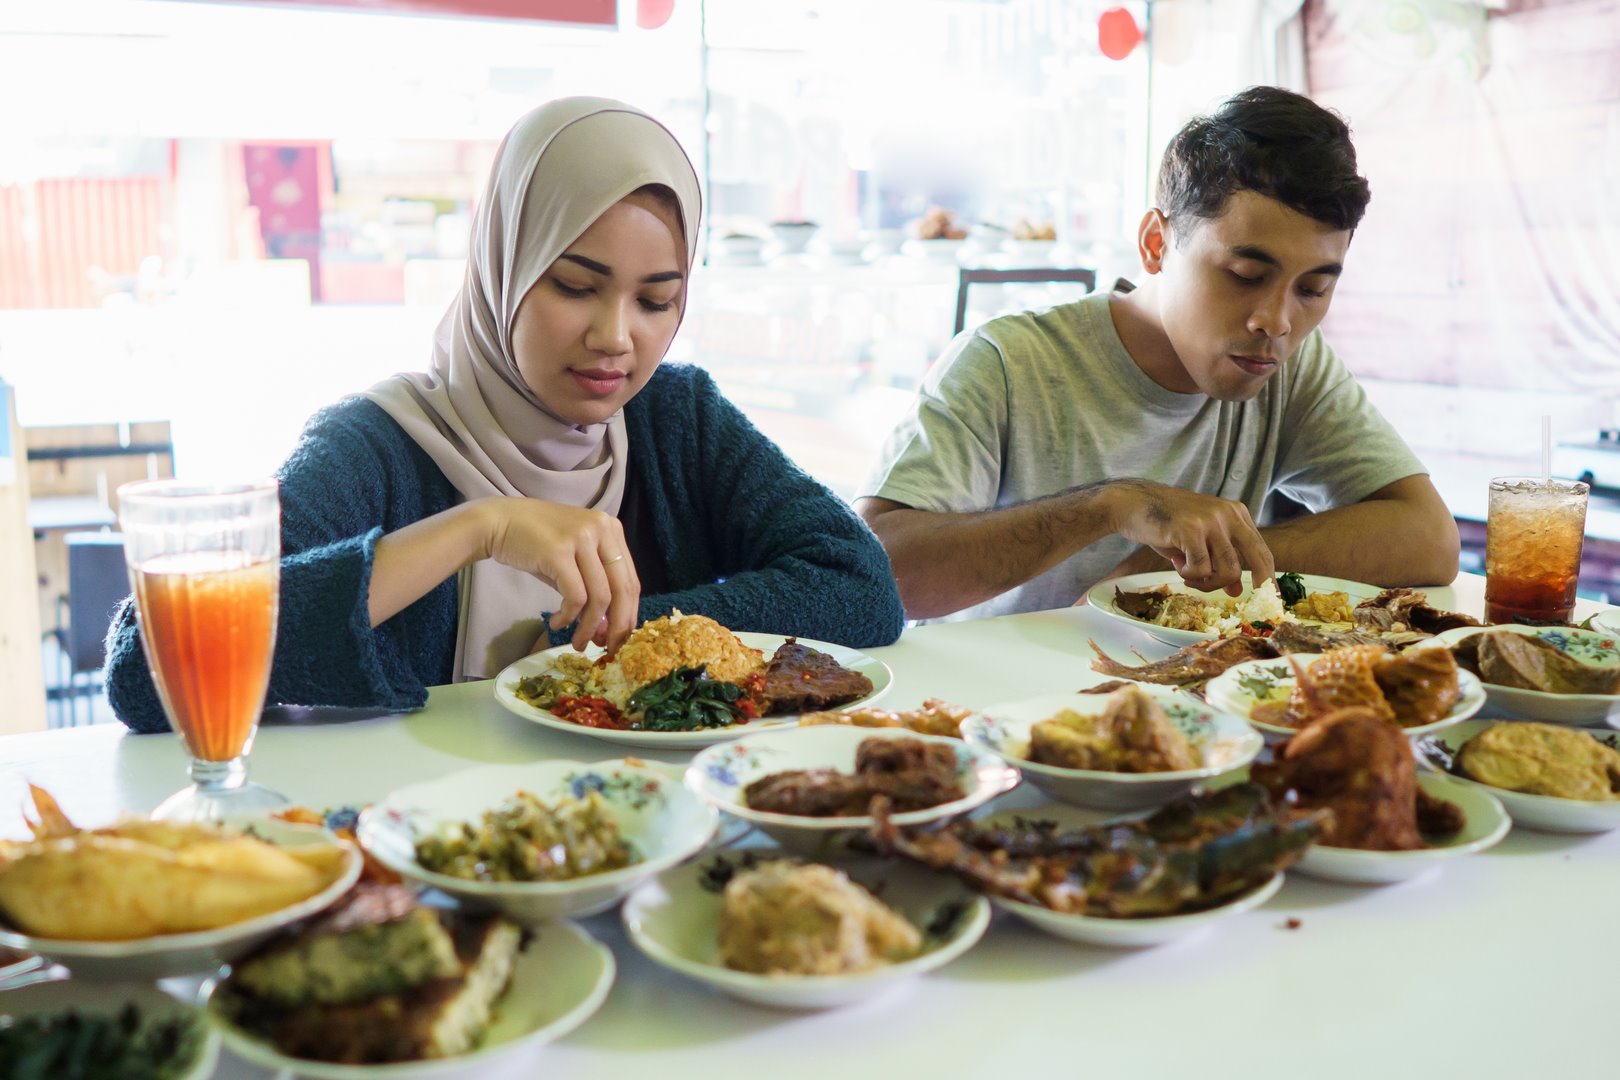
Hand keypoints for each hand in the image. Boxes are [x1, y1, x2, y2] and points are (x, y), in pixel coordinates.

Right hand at [481, 497, 639, 652]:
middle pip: (622, 589)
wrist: (499, 522)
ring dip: (589, 627)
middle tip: (608, 648)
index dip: (628, 614)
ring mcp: (581, 538)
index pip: (631, 580)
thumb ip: (594, 588)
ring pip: (600, 597)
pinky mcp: (558, 552)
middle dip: (617, 626)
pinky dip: (569, 617)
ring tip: (579, 643)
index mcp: (612, 529)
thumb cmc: (537, 544)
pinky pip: (575, 596)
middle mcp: (602, 529)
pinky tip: (558, 623)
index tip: (619, 638)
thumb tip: (607, 630)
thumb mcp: (574, 560)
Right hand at [1101, 480, 1272, 595]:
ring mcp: (1211, 521)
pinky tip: (1177, 564)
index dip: (1268, 576)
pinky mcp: (1191, 530)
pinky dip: (1189, 575)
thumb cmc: (1165, 523)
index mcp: (1236, 514)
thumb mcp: (1199, 542)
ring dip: (1208, 582)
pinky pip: (1202, 569)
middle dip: (1256, 584)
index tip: (1270, 596)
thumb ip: (1220, 561)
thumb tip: (1237, 590)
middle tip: (1242, 599)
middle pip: (1258, 559)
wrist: (1133, 504)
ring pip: (1228, 571)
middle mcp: (1229, 515)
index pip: (1262, 550)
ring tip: (1189, 575)